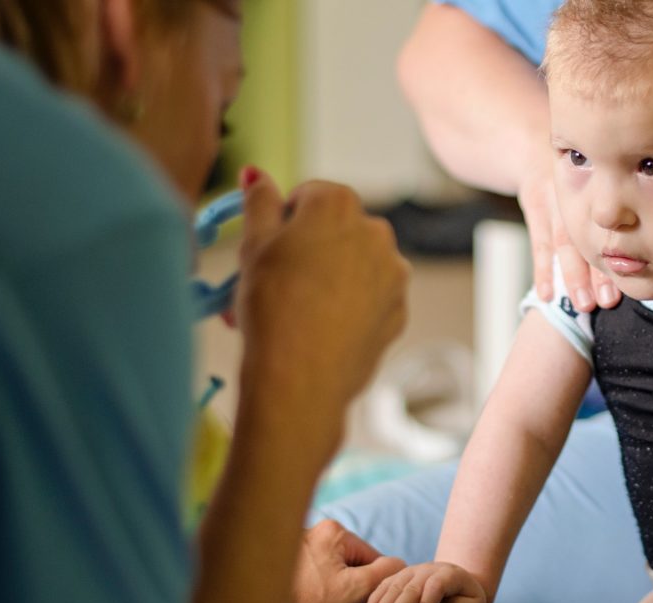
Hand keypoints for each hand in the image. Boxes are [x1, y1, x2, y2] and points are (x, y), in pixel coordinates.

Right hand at [236, 167, 409, 459]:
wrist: (301, 377)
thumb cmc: (271, 306)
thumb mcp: (252, 245)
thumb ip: (258, 203)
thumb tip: (257, 175)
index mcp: (338, 204)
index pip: (309, 196)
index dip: (283, 222)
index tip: (267, 250)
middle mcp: (376, 232)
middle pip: (336, 231)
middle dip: (308, 251)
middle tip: (273, 284)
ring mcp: (393, 273)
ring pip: (355, 267)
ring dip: (329, 279)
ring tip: (292, 312)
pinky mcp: (399, 311)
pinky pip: (369, 300)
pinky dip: (349, 308)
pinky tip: (319, 330)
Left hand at [289, 520, 405, 602]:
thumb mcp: (355, 592)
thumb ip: (384, 573)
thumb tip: (400, 564)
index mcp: (331, 530)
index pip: (369, 556)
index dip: (372, 582)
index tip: (361, 602)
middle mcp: (309, 529)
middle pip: (347, 561)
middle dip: (349, 584)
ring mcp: (290, 544)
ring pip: (328, 568)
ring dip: (330, 587)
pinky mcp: (277, 561)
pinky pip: (309, 572)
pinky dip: (312, 587)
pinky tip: (305, 602)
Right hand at [363, 561, 488, 602]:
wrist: (458, 582)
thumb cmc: (468, 600)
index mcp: (450, 574)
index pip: (437, 584)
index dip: (429, 600)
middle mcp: (428, 569)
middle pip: (410, 587)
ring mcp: (411, 571)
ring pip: (393, 586)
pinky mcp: (399, 577)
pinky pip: (383, 586)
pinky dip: (374, 601)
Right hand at [518, 157, 619, 311]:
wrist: (532, 147)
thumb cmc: (580, 169)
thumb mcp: (602, 170)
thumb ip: (627, 196)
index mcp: (601, 184)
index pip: (612, 221)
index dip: (621, 250)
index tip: (632, 277)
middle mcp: (579, 190)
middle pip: (590, 234)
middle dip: (599, 270)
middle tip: (610, 301)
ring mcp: (554, 198)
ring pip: (564, 242)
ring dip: (573, 276)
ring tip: (584, 305)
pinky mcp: (534, 207)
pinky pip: (538, 244)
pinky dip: (542, 272)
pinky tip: (547, 296)